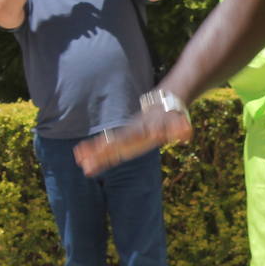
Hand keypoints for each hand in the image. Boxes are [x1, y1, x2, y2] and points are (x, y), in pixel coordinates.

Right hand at [73, 108, 191, 176]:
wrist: (167, 99)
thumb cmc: (174, 114)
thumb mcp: (180, 122)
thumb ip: (181, 129)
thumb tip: (186, 136)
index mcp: (144, 130)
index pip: (129, 139)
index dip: (118, 145)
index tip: (108, 150)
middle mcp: (133, 131)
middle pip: (115, 143)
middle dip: (100, 154)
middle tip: (86, 166)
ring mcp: (128, 132)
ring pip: (108, 142)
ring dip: (93, 151)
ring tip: (78, 159)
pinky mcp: (125, 136)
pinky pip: (107, 143)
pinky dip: (93, 149)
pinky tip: (80, 156)